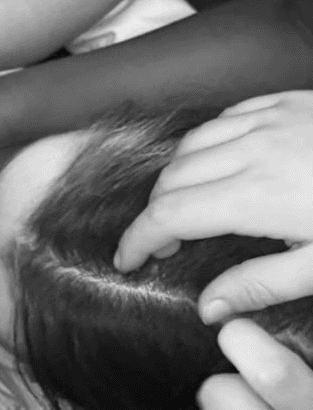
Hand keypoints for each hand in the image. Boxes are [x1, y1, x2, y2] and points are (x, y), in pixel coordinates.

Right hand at [116, 92, 312, 318]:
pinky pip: (223, 118)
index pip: (170, 216)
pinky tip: (216, 164)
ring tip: (186, 210)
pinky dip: (205, 143)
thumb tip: (207, 307)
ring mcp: (266, 119)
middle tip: (164, 247)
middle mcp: (251, 149)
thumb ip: (261, 285)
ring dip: (176, 179)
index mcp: (257, 197)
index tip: (126, 260)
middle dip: (155, 214)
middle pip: (172, 178)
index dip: (138, 239)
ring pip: (191, 145)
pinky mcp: (283, 101)